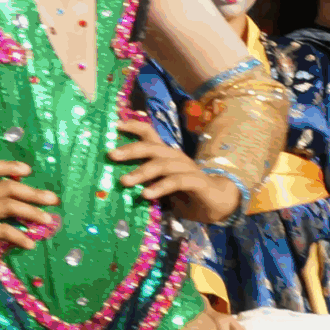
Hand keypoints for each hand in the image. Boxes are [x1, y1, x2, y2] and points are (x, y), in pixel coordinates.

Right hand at [0, 159, 59, 262]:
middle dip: (33, 192)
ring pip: (9, 206)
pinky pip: (2, 232)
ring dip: (32, 213)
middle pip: (8, 188)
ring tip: (48, 221)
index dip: (8, 167)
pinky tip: (29, 245)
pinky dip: (19, 237)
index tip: (26, 170)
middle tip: (53, 198)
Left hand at [110, 116, 239, 224]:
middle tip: (111, 155)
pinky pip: (177, 181)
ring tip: (124, 182)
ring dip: (142, 172)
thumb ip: (143, 181)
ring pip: (163, 164)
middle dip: (131, 150)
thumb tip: (114, 181)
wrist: (218, 204)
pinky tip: (146, 194)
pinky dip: (160, 187)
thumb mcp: (159, 186)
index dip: (134, 126)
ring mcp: (188, 168)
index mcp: (165, 155)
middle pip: (152, 147)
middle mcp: (176, 157)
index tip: (115, 125)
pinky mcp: (198, 182)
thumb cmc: (184, 194)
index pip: (150, 134)